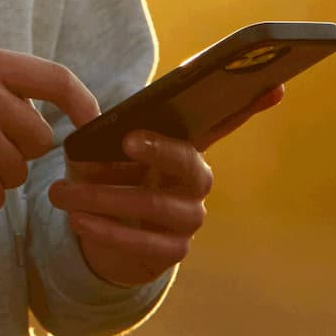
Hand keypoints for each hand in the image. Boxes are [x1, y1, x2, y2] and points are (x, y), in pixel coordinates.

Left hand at [46, 83, 285, 286]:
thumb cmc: (106, 178)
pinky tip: (78, 220)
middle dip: (160, 149)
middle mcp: (196, 180)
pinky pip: (142, 242)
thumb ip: (107, 136)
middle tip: (127, 138)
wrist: (97, 234)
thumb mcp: (101, 152)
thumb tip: (103, 127)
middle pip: (190, 163)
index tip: (274, 84)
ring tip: (61, 191)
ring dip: (104, 197)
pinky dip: (106, 230)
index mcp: (184, 146)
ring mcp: (189, 218)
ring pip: (155, 206)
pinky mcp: (172, 251)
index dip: (251, 104)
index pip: (224, 121)